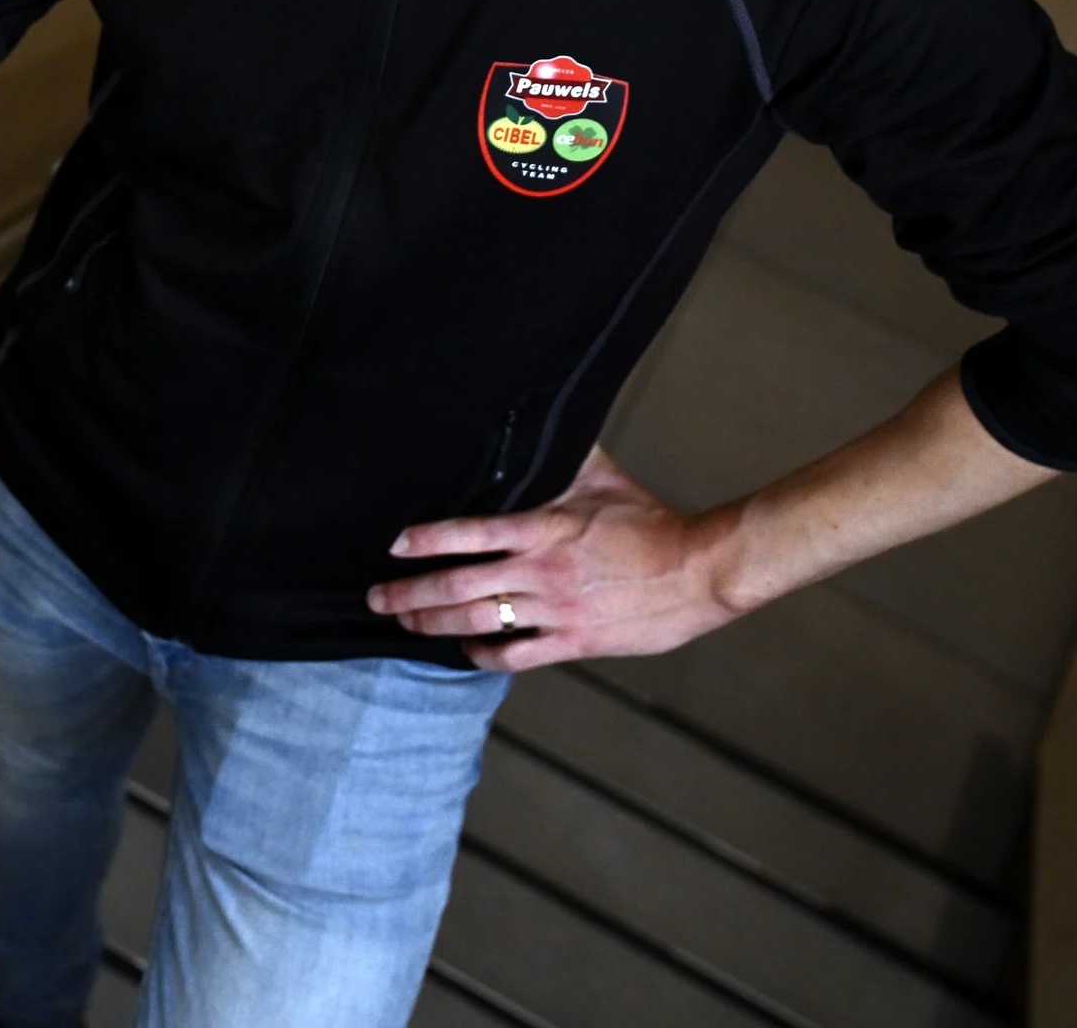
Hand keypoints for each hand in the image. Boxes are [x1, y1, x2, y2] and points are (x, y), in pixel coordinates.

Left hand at [364, 448, 739, 671]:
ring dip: (434, 624)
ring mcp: (555, 611)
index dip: (427, 540)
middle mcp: (540, 573)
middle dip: (411, 594)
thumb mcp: (602, 478)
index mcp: (545, 528)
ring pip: (478, 622)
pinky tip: (464, 650)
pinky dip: (484, 654)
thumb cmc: (651, 524)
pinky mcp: (573, 641)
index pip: (470, 533)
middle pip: (459, 587)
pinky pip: (516, 654)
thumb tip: (536, 423)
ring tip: (406, 623)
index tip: (394, 545)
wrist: (698, 571)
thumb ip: (563, 457)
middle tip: (378, 598)